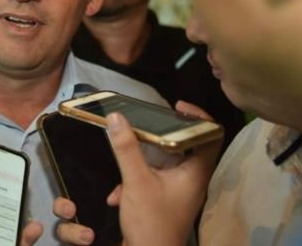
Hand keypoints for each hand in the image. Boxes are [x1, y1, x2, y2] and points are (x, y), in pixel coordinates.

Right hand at [54, 101, 220, 245]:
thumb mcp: (135, 181)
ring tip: (126, 153)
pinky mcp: (164, 200)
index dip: (198, 116)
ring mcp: (178, 191)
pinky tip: (117, 193)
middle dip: (162, 133)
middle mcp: (192, 179)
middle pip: (185, 145)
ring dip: (142, 158)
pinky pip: (152, 178)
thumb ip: (126, 148)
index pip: (211, 135)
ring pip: (165, 162)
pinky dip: (134, 178)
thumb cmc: (151, 222)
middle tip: (146, 120)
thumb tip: (116, 117)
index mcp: (196, 172)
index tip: (176, 106)